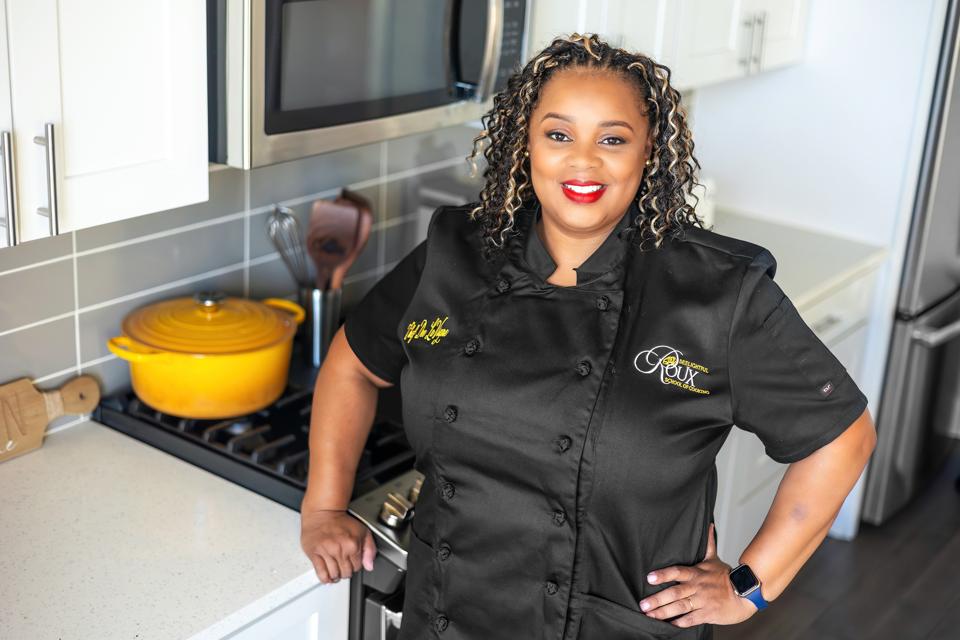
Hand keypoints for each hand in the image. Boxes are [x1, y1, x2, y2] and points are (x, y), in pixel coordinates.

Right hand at [300, 509, 377, 583]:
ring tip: (336, 571)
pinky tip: (328, 577)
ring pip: (334, 575)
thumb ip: (370, 549)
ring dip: (336, 576)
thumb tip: (369, 566)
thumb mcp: (362, 531)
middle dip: (346, 572)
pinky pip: (321, 574)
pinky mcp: (314, 554)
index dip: (356, 566)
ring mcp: (326, 552)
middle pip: (346, 573)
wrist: (323, 512)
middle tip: (344, 566)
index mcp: (352, 545)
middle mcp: (339, 550)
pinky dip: (325, 579)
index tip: (352, 562)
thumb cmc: (341, 521)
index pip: (358, 567)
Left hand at [638, 523, 758, 627]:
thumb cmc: (727, 577)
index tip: (649, 578)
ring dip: (664, 612)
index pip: (677, 571)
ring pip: (680, 607)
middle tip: (643, 604)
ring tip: (650, 616)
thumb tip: (709, 525)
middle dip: (657, 599)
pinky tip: (670, 625)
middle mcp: (697, 587)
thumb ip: (708, 543)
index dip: (663, 574)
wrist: (746, 593)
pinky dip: (681, 622)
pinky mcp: (708, 614)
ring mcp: (702, 601)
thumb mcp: (714, 559)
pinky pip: (692, 619)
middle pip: (675, 592)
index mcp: (696, 573)